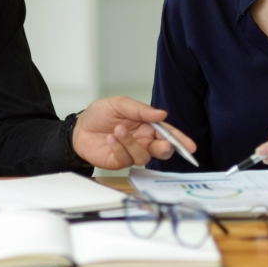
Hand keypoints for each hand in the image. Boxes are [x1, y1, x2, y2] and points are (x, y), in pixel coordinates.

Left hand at [72, 97, 196, 169]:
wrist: (78, 128)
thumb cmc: (100, 114)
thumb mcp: (120, 104)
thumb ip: (141, 110)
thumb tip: (162, 114)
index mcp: (147, 126)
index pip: (167, 134)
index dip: (180, 140)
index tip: (189, 146)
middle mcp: (142, 141)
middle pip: (161, 150)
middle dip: (165, 149)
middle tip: (163, 145)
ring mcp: (131, 153)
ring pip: (143, 156)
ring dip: (132, 143)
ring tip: (118, 130)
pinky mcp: (119, 162)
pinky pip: (126, 159)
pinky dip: (119, 148)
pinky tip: (111, 138)